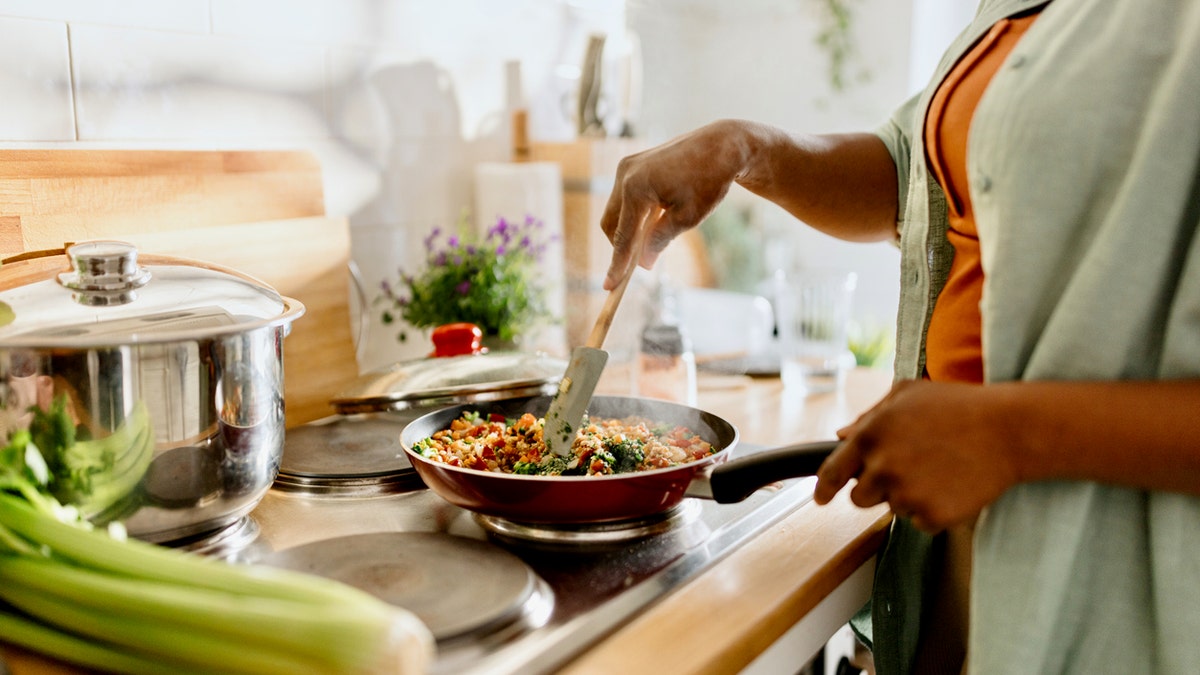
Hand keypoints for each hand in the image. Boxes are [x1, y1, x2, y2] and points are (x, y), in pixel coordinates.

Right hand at [599, 120, 749, 289]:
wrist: (721, 146)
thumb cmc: (709, 181)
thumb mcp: (687, 218)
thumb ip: (659, 240)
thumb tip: (642, 264)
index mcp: (636, 189)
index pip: (623, 236)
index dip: (617, 265)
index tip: (610, 287)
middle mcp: (625, 175)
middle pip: (610, 223)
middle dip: (620, 246)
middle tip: (635, 267)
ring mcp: (626, 167)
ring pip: (615, 210)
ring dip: (627, 229)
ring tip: (651, 240)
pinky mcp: (632, 164)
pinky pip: (624, 197)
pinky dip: (633, 213)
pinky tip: (654, 219)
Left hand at [813, 379, 1022, 531]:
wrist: (1009, 431)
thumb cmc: (959, 406)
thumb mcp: (908, 394)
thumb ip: (869, 416)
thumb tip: (841, 436)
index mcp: (871, 435)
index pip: (832, 472)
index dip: (823, 488)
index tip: (821, 498)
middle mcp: (883, 467)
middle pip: (860, 497)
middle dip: (877, 487)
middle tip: (908, 468)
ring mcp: (907, 494)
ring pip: (893, 509)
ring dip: (908, 495)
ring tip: (939, 468)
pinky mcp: (932, 516)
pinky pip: (920, 522)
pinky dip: (933, 510)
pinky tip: (953, 484)